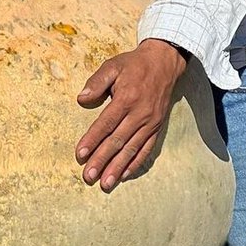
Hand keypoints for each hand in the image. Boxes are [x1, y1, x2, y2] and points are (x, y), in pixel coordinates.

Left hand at [75, 39, 187, 192]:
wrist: (165, 62)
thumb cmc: (133, 64)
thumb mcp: (112, 66)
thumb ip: (96, 82)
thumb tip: (81, 99)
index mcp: (127, 98)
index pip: (106, 124)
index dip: (92, 140)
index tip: (80, 155)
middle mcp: (140, 114)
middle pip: (117, 141)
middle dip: (102, 160)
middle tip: (88, 176)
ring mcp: (150, 122)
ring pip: (131, 149)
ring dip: (117, 167)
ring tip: (105, 183)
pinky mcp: (157, 127)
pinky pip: (146, 149)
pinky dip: (135, 163)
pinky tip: (124, 174)